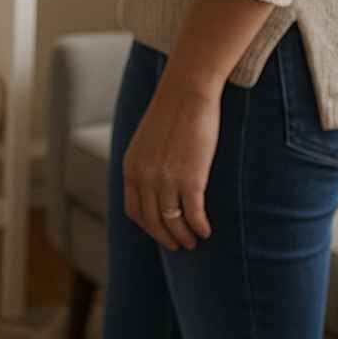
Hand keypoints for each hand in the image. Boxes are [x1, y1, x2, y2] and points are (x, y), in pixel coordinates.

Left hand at [122, 67, 218, 250]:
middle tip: (178, 245)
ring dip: (183, 237)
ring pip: (172, 222)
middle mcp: (144, 178)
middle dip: (165, 237)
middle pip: (151, 221)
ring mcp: (166, 180)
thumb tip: (155, 182)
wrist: (186, 93)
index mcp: (131, 168)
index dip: (147, 226)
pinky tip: (206, 231)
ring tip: (193, 241)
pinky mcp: (190, 179)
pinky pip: (193, 214)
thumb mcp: (147, 141)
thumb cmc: (171, 113)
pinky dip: (199, 227)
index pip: (134, 210)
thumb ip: (146, 163)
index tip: (160, 231)